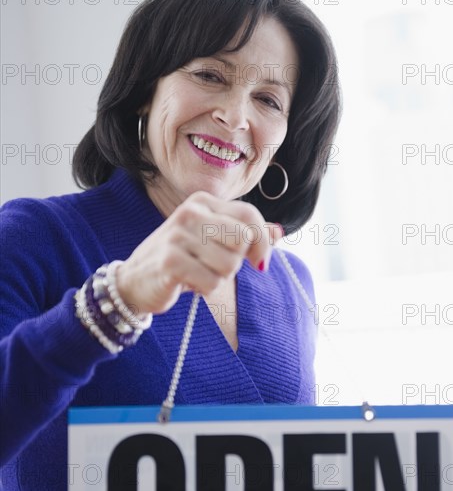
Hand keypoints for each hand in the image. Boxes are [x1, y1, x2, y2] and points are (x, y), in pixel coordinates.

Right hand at [116, 192, 282, 314]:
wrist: (135, 280)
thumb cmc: (181, 259)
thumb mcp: (213, 240)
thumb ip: (246, 233)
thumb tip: (279, 231)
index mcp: (203, 202)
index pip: (249, 215)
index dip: (262, 242)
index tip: (258, 262)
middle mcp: (190, 212)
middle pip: (242, 240)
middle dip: (236, 261)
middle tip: (215, 265)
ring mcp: (178, 235)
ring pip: (230, 264)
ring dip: (219, 278)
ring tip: (198, 273)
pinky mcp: (170, 261)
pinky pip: (211, 282)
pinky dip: (205, 289)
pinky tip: (188, 283)